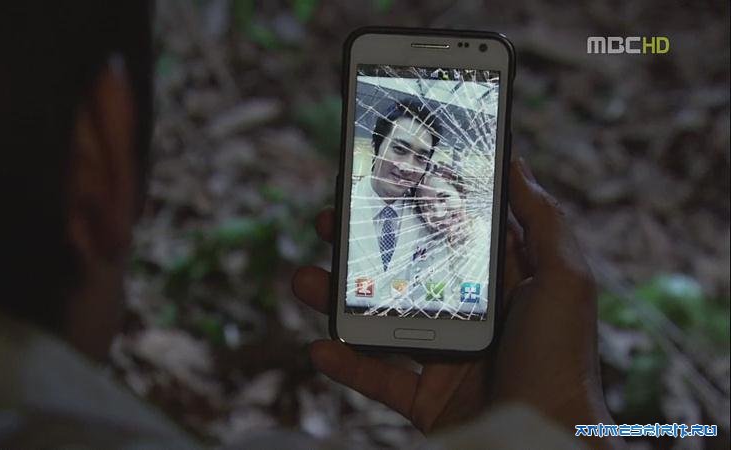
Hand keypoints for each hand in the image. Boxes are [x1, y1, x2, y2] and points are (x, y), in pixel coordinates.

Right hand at [293, 160, 617, 444]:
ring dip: (338, 299)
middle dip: (362, 246)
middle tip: (329, 222)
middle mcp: (469, 315)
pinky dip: (346, 364)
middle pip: (404, 270)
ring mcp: (445, 356)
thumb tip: (517, 163)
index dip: (415, 206)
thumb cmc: (563, 358)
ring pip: (380, 321)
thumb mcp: (564, 278)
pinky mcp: (427, 398)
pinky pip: (377, 378)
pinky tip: (320, 346)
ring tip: (304, 279)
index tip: (382, 181)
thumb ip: (542, 221)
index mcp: (500, 283)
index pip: (449, 232)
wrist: (548, 441)